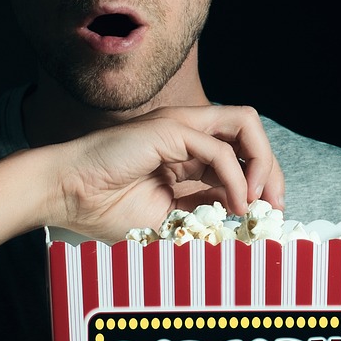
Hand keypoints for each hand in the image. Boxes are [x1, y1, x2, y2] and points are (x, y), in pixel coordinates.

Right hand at [48, 105, 284, 240]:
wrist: (66, 194)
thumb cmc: (102, 206)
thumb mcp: (168, 215)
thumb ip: (202, 208)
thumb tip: (239, 214)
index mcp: (184, 150)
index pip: (239, 152)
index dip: (261, 180)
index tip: (266, 215)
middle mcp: (186, 132)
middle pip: (249, 132)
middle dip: (272, 169)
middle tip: (274, 207)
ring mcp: (178, 126)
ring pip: (244, 125)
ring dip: (262, 164)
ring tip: (257, 201)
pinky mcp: (170, 130)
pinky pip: (219, 150)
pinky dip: (235, 178)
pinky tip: (233, 203)